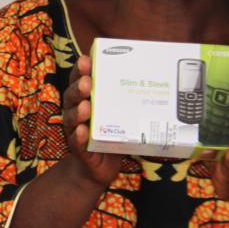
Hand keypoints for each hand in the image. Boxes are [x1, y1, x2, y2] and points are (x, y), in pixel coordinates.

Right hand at [61, 56, 120, 188]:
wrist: (100, 167)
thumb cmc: (112, 134)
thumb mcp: (119, 113)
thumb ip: (127, 98)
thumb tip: (157, 79)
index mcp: (83, 99)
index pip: (78, 81)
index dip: (80, 70)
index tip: (86, 60)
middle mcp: (75, 112)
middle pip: (71, 97)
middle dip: (78, 88)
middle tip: (88, 83)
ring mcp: (75, 130)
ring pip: (71, 118)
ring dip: (77, 111)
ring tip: (86, 106)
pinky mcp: (80, 149)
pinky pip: (77, 142)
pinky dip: (79, 136)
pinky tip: (82, 131)